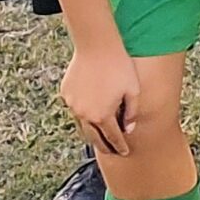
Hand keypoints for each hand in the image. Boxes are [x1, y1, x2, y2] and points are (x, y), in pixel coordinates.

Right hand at [62, 41, 140, 157]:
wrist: (97, 46)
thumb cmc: (120, 66)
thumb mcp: (133, 90)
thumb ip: (132, 112)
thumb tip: (128, 129)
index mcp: (102, 116)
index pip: (112, 137)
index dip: (120, 146)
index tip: (124, 153)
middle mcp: (84, 114)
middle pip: (94, 137)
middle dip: (104, 146)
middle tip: (111, 151)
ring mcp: (72, 104)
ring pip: (82, 124)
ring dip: (91, 131)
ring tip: (99, 137)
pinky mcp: (66, 93)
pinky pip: (75, 108)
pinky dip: (83, 113)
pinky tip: (90, 113)